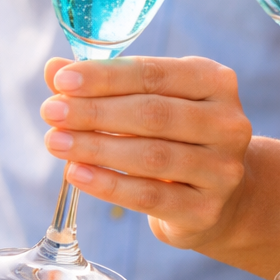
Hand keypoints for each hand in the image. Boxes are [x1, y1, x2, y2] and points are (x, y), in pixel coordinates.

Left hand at [39, 56, 251, 249]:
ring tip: (55, 142)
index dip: (105, 76)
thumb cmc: (176, 136)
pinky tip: (76, 173)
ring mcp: (222, 169)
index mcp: (215, 82)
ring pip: (151, 156)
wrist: (221, 195)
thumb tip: (53, 69)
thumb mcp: (151, 100)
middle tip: (51, 112)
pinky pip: (149, 197)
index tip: (62, 81)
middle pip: (153, 114)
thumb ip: (105, 84)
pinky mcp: (205, 209)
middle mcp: (228, 123)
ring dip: (96, 147)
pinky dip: (108, 184)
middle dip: (95, 112)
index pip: (154, 73)